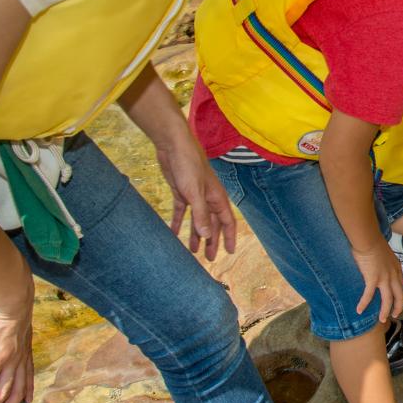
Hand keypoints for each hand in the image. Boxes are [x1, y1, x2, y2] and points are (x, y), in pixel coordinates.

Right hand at [0, 295, 34, 402]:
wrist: (12, 294)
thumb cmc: (9, 301)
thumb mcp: (12, 316)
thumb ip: (8, 325)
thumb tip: (0, 321)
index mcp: (24, 350)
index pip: (27, 376)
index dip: (27, 390)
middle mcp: (19, 360)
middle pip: (15, 394)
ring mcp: (9, 361)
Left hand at [156, 134, 236, 259]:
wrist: (173, 145)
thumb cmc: (188, 166)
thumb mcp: (194, 193)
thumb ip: (201, 214)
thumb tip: (207, 235)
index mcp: (217, 198)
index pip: (227, 221)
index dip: (229, 237)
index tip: (229, 252)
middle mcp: (208, 198)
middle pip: (213, 223)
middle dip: (212, 240)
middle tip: (209, 257)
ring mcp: (194, 195)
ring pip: (198, 219)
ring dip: (196, 234)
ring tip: (193, 251)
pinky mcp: (181, 192)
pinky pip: (181, 212)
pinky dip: (178, 223)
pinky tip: (173, 233)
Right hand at [353, 241, 402, 320]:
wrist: (368, 239)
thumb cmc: (373, 241)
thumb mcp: (384, 252)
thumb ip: (383, 260)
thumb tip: (377, 262)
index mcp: (396, 268)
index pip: (401, 285)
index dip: (400, 295)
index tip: (396, 301)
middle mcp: (393, 275)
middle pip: (400, 296)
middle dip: (398, 307)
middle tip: (394, 315)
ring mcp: (384, 278)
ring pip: (388, 300)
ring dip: (385, 311)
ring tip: (382, 320)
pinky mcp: (373, 279)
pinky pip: (369, 296)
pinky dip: (364, 304)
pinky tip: (359, 310)